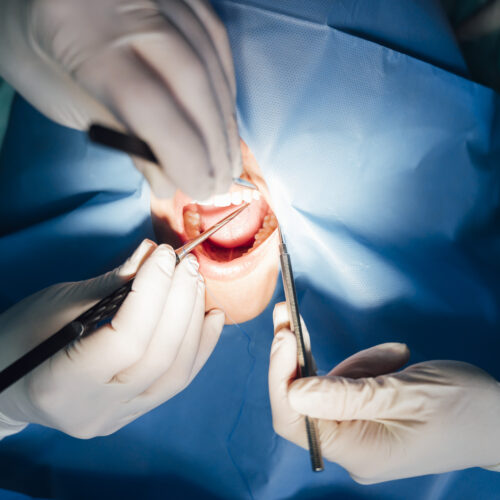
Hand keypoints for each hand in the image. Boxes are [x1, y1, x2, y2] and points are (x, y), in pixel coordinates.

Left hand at [0, 0, 240, 198]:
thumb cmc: (36, 51)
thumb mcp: (62, 100)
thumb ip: (117, 135)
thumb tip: (167, 181)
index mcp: (81, 29)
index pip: (148, 103)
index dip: (182, 153)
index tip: (199, 188)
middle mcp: (125, 0)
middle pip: (191, 78)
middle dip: (213, 141)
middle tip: (221, 184)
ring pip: (210, 57)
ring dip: (226, 118)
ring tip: (229, 160)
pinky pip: (215, 36)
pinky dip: (225, 84)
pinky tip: (225, 117)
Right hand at [0, 240, 223, 438]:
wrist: (7, 381)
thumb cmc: (20, 337)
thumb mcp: (56, 304)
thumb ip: (110, 285)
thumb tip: (152, 254)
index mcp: (60, 385)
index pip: (125, 340)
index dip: (152, 293)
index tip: (164, 256)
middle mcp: (94, 411)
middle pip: (158, 357)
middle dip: (180, 303)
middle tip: (187, 265)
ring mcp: (118, 417)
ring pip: (176, 373)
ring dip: (193, 322)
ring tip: (196, 284)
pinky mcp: (134, 412)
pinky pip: (177, 381)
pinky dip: (199, 346)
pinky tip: (212, 317)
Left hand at [269, 302, 499, 482]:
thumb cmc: (464, 407)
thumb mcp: (406, 393)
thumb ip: (347, 395)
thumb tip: (294, 391)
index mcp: (358, 451)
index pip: (294, 420)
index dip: (280, 377)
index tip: (282, 336)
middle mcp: (350, 447)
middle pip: (302, 399)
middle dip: (297, 356)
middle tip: (289, 313)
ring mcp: (357, 432)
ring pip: (328, 386)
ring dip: (353, 363)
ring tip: (395, 357)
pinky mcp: (366, 416)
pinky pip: (349, 384)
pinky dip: (366, 366)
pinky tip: (396, 359)